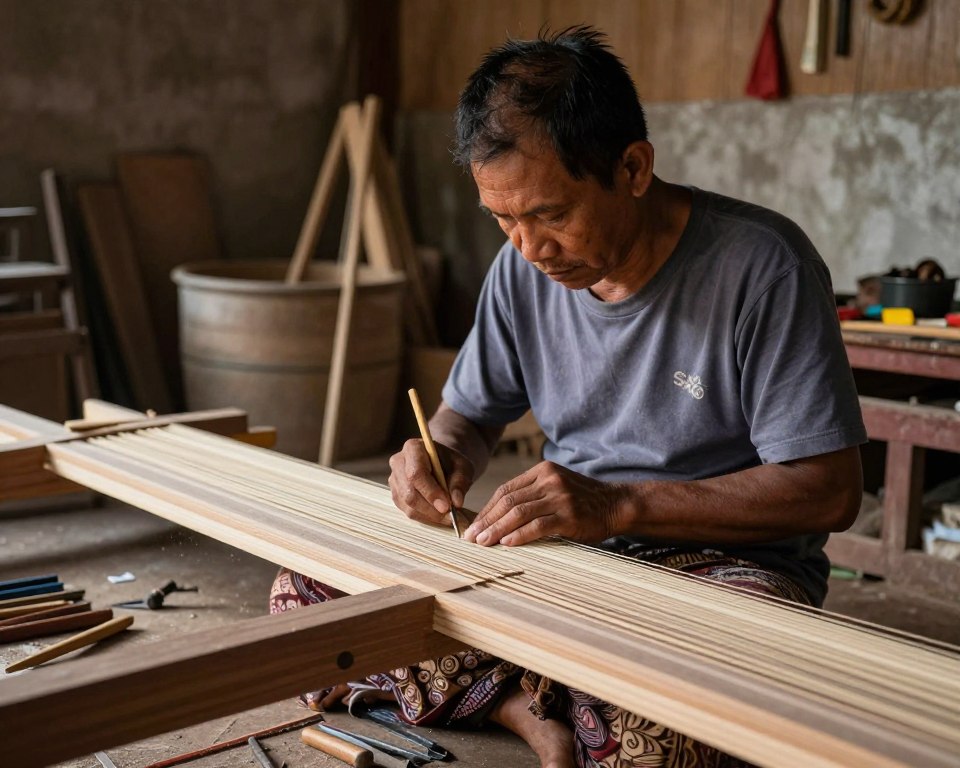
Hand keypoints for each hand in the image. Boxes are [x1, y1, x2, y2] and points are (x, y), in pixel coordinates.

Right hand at [388, 438, 474, 526]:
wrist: (442, 463)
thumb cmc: (451, 462)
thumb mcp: (463, 467)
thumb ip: (460, 482)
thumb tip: (456, 502)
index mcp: (413, 448)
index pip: (416, 473)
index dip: (430, 492)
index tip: (446, 506)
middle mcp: (398, 462)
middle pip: (409, 492)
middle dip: (430, 508)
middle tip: (450, 515)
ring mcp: (394, 480)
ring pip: (408, 505)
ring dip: (429, 515)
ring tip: (448, 517)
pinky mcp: (396, 494)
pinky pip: (408, 511)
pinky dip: (425, 517)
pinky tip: (439, 516)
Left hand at [464, 461, 625, 545]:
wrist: (617, 505)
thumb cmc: (583, 501)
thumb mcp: (556, 488)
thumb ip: (532, 495)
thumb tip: (500, 516)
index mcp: (543, 471)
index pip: (506, 490)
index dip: (487, 509)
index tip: (475, 525)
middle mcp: (549, 480)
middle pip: (508, 501)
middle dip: (487, 520)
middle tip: (472, 537)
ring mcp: (559, 497)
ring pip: (518, 513)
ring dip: (497, 529)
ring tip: (483, 543)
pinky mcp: (569, 515)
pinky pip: (538, 525)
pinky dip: (519, 535)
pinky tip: (507, 544)